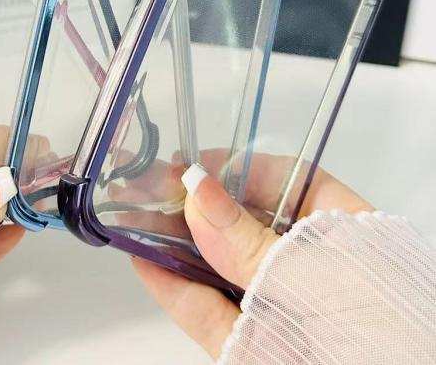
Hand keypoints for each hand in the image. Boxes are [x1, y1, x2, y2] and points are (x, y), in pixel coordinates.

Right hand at [131, 155, 371, 359]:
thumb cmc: (378, 337)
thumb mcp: (313, 277)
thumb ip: (249, 240)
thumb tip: (195, 188)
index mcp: (344, 235)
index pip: (287, 183)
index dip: (236, 168)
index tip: (192, 164)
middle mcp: (309, 267)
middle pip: (244, 224)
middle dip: (193, 204)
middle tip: (148, 185)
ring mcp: (279, 308)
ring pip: (221, 268)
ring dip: (175, 244)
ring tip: (133, 216)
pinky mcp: (253, 347)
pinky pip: (211, 314)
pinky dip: (176, 290)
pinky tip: (145, 263)